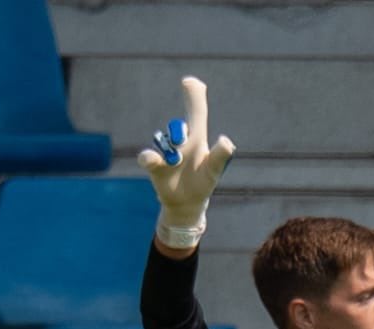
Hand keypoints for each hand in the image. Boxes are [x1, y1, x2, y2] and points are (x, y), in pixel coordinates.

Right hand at [136, 76, 234, 251]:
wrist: (186, 202)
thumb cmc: (202, 181)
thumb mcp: (213, 169)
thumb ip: (220, 155)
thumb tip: (227, 141)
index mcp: (196, 136)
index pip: (196, 111)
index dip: (193, 94)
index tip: (188, 81)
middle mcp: (179, 139)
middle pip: (178, 125)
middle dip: (180, 130)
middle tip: (183, 140)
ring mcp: (165, 151)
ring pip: (162, 140)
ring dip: (168, 148)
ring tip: (176, 163)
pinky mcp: (153, 164)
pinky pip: (147, 156)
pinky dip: (149, 157)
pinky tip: (153, 160)